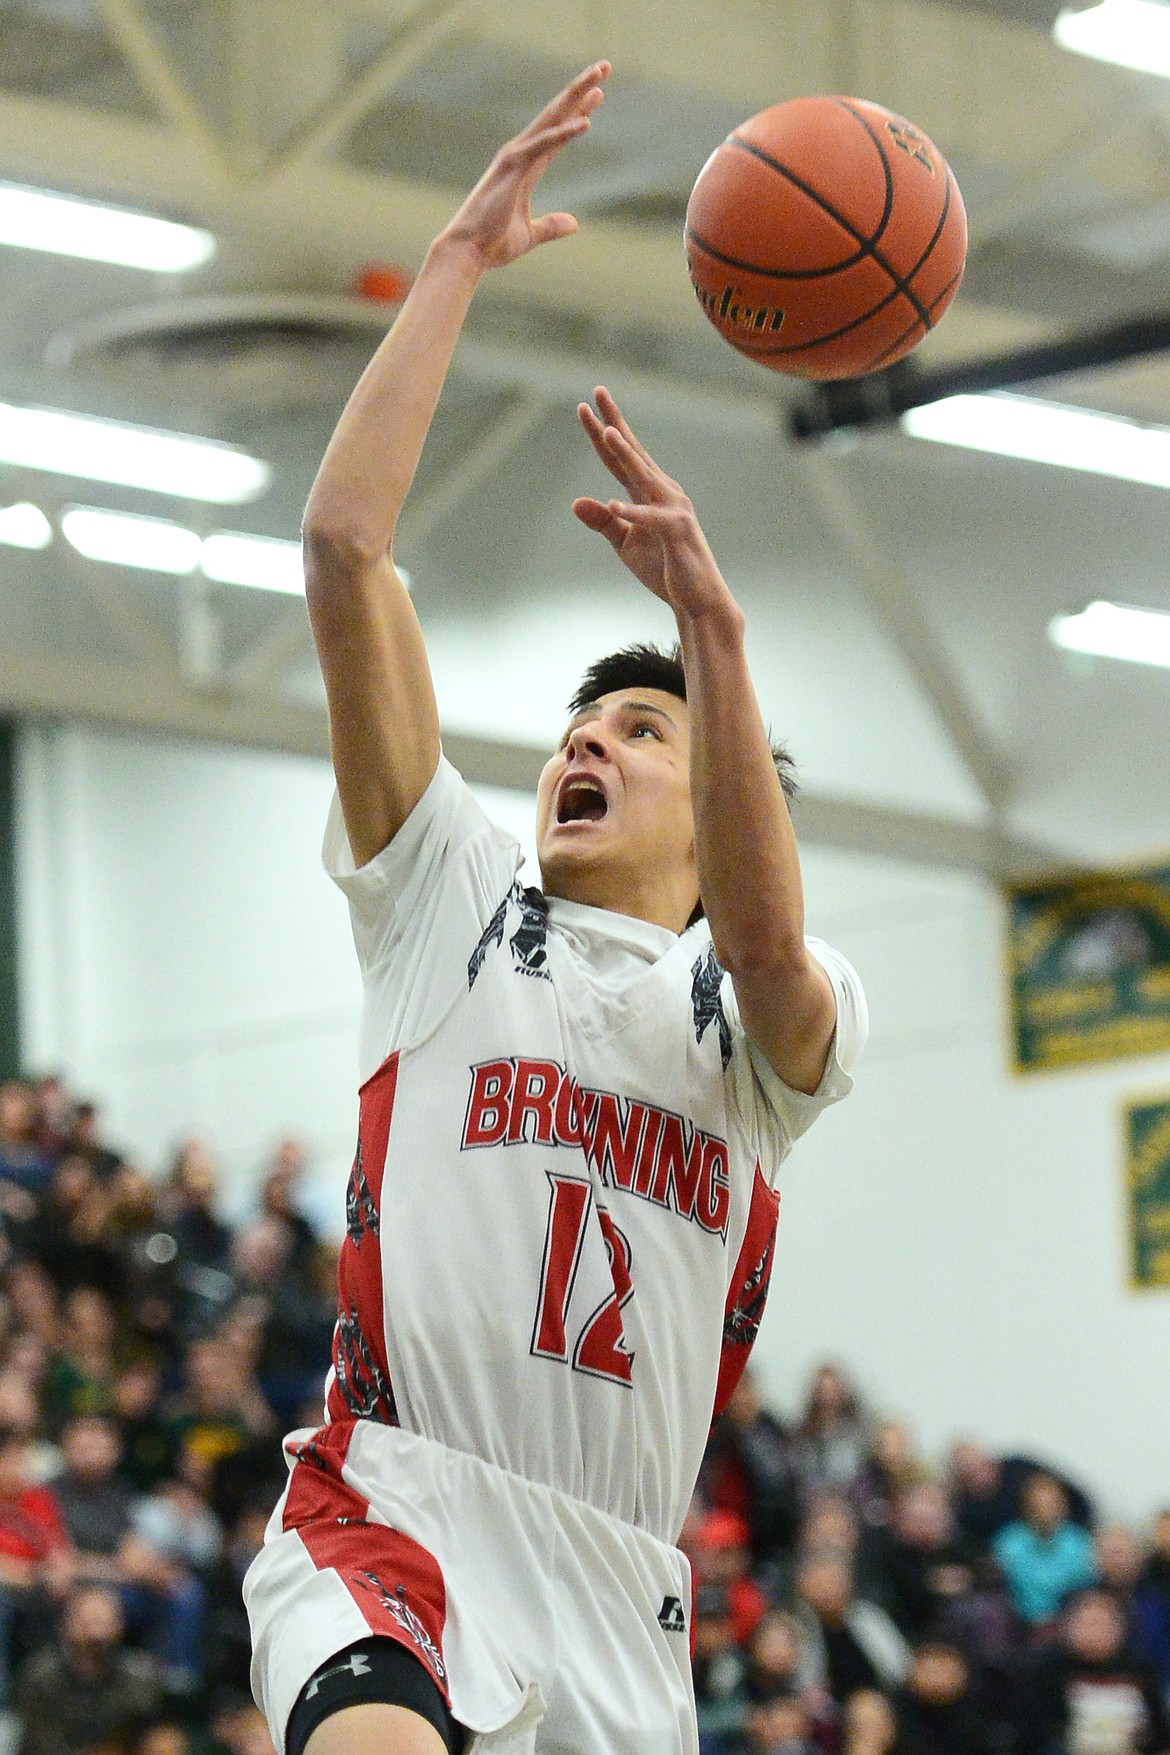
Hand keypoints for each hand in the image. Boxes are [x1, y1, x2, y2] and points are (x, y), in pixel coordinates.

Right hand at [442, 61, 608, 269]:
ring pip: (552, 119)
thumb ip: (551, 226)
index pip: (558, 135)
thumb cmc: (491, 243)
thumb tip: (574, 224)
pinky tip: (585, 122)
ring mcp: (515, 157)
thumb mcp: (530, 235)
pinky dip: (563, 133)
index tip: (597, 94)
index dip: (578, 112)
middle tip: (604, 66)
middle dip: (580, 90)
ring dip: (576, 95)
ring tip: (600, 76)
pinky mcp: (513, 168)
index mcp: (525, 168)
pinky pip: (544, 146)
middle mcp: (520, 154)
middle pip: (556, 115)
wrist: (468, 252)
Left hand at [573, 388, 732, 617]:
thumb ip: (603, 521)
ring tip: (606, 433)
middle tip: (597, 392)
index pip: (620, 457)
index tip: (584, 407)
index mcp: (649, 492)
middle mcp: (663, 491)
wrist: (697, 599)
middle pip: (632, 453)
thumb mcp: (625, 543)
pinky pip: (652, 520)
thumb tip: (575, 501)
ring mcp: (673, 509)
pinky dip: (634, 514)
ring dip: (624, 455)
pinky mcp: (678, 533)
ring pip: (643, 477)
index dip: (601, 432)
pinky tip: (615, 506)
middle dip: (614, 423)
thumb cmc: (664, 567)